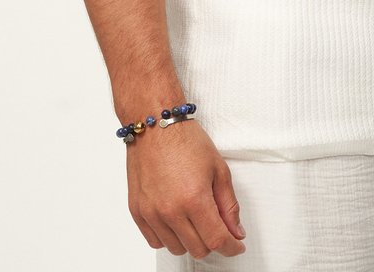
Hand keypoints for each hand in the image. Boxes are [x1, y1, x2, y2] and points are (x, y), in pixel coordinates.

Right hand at [126, 119, 246, 258]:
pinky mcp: (137, 212)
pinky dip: (168, 237)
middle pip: (198, 249)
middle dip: (212, 241)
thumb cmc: (185, 140)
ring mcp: (151, 213)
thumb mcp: (218, 168)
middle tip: (216, 224)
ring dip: (190, 239)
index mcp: (194, 198)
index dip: (231, 247)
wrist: (155, 125)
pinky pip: (155, 241)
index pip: (217, 240)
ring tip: (194, 216)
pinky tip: (176, 219)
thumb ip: (229, 205)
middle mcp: (170, 210)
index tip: (236, 246)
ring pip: (177, 248)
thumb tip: (236, 231)